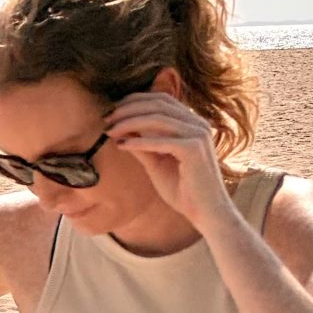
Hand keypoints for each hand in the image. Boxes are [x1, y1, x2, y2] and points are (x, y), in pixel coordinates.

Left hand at [104, 90, 230, 228]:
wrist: (205, 213)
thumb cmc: (183, 190)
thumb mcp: (156, 163)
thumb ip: (142, 145)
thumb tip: (120, 131)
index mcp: (192, 123)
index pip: (161, 99)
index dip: (134, 101)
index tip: (112, 111)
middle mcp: (198, 124)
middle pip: (158, 104)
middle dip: (128, 108)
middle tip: (107, 119)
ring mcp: (198, 134)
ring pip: (158, 118)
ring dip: (130, 122)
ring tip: (110, 131)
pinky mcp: (195, 149)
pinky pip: (162, 140)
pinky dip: (140, 141)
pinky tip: (122, 145)